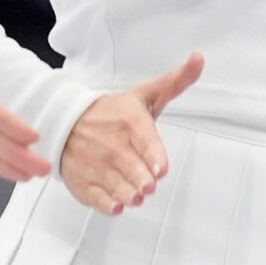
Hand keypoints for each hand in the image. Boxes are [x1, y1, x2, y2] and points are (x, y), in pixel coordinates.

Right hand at [59, 53, 202, 215]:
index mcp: (130, 122)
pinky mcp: (83, 182)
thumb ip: (176, 82)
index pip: (147, 145)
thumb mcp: (144, 95)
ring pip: (121, 190)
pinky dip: (109, 205)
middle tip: (147, 182)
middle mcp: (112, 145)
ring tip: (135, 192)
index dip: (156, 160)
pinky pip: (99, 200)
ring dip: (132, 196)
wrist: (66, 120)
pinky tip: (117, 203)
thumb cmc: (111, 112)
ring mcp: (96, 165)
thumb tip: (199, 58)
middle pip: (136, 173)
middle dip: (145, 182)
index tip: (160, 169)